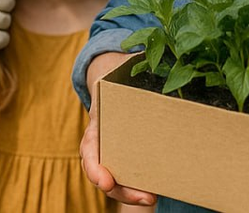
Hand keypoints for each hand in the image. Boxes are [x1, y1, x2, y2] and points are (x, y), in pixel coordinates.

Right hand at [80, 52, 156, 206]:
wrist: (116, 79)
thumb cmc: (122, 74)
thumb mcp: (127, 67)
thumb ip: (137, 62)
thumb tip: (151, 51)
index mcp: (98, 121)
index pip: (90, 149)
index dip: (94, 167)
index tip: (106, 181)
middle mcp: (103, 141)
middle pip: (103, 172)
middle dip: (121, 190)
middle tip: (147, 196)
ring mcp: (115, 150)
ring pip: (117, 179)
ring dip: (132, 193)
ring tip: (153, 197)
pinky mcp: (130, 156)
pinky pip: (131, 175)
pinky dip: (140, 186)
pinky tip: (158, 190)